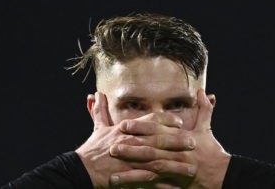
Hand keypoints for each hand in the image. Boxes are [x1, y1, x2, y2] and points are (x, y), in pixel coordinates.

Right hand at [75, 92, 197, 187]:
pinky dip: (163, 184)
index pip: (150, 121)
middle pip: (158, 140)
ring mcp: (131, 160)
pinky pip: (150, 181)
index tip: (180, 122)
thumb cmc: (92, 149)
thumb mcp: (97, 128)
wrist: (81, 169)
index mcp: (126, 130)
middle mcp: (131, 143)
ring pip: (158, 161)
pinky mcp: (129, 176)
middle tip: (193, 142)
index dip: (166, 120)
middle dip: (177, 141)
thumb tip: (96, 94)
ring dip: (176, 164)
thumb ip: (100, 111)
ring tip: (191, 167)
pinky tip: (177, 186)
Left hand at [110, 89, 230, 188]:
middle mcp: (177, 152)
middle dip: (131, 147)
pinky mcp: (176, 181)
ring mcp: (176, 168)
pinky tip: (125, 184)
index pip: (158, 131)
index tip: (123, 125)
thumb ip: (203, 109)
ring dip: (132, 167)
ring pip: (151, 167)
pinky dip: (139, 184)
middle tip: (112, 145)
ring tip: (115, 167)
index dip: (140, 128)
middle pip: (151, 149)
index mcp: (182, 138)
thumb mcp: (207, 129)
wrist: (222, 175)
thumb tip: (203, 91)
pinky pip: (155, 184)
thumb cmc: (212, 151)